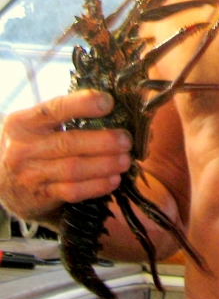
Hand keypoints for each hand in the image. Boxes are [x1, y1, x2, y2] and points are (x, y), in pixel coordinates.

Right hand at [0, 90, 131, 225]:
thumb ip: (64, 113)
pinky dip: (96, 186)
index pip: (55, 109)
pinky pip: (73, 191)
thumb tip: (110, 101)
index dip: (83, 104)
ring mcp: (31, 175)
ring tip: (125, 160)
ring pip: (73, 169)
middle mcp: (23, 149)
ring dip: (104, 165)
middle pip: (69, 143)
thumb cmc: (31, 144)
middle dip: (103, 141)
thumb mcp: (37, 125)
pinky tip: (114, 180)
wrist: (1, 182)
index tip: (109, 103)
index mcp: (23, 123)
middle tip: (126, 140)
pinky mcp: (41, 196)